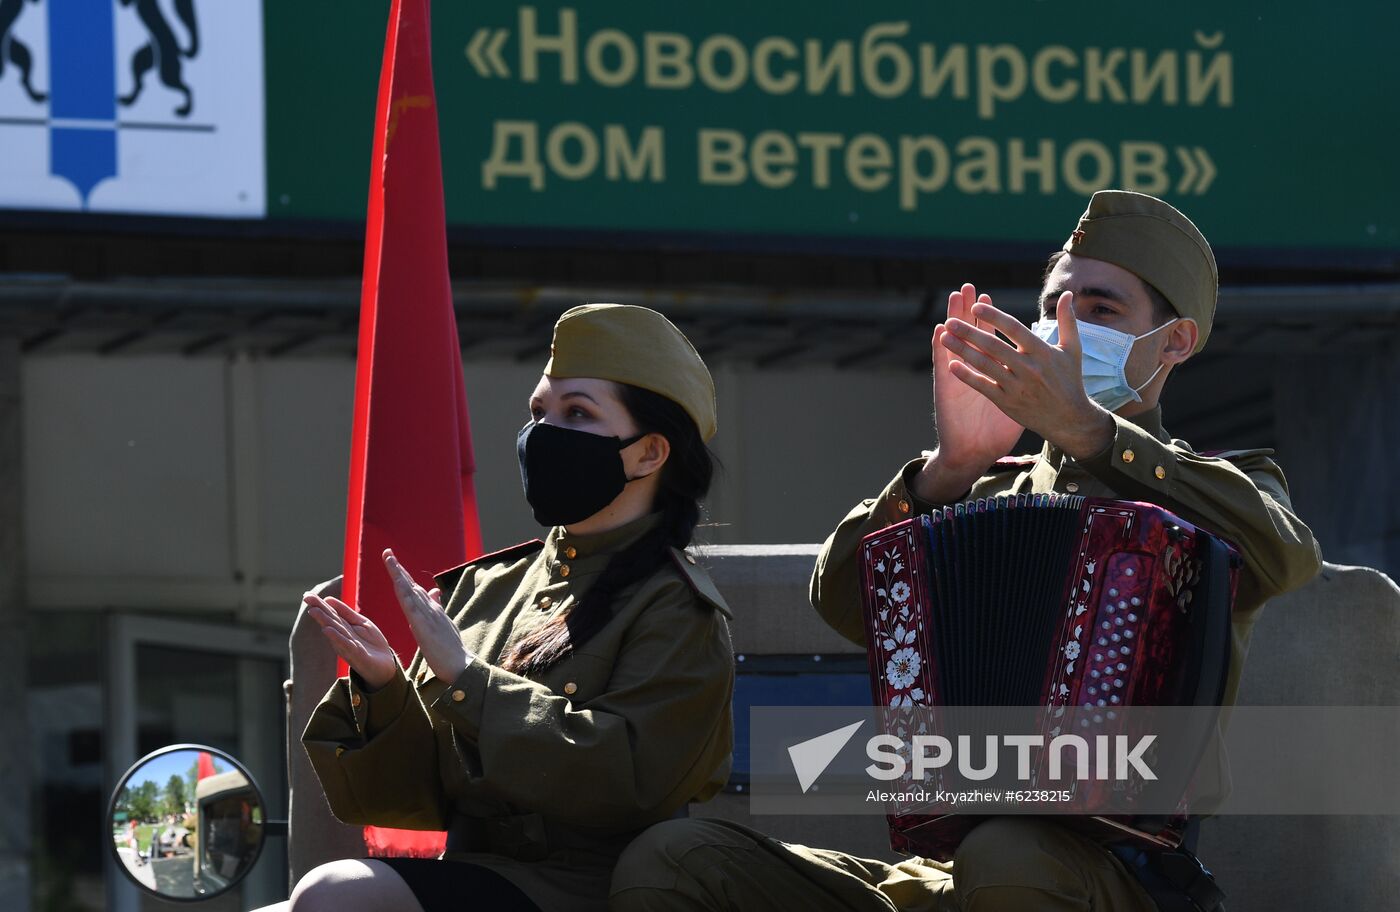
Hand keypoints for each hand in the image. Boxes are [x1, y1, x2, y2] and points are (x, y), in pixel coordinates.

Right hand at [304, 592, 398, 689]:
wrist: (385, 665)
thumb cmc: (371, 644)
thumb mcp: (361, 623)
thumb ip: (346, 612)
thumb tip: (328, 599)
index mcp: (343, 628)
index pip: (330, 613)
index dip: (319, 604)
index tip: (306, 595)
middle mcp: (342, 637)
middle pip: (330, 621)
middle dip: (319, 610)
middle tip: (307, 599)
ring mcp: (349, 646)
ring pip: (335, 631)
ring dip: (324, 621)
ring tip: (314, 611)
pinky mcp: (358, 655)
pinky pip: (346, 645)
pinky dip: (337, 637)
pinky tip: (327, 630)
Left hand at [383, 549, 472, 683]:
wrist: (460, 665)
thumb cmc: (452, 649)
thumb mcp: (444, 624)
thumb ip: (437, 607)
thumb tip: (434, 592)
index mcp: (432, 609)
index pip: (415, 589)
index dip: (403, 575)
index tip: (392, 562)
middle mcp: (430, 608)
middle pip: (411, 585)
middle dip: (398, 568)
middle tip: (387, 552)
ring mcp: (427, 616)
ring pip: (410, 591)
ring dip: (399, 574)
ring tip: (389, 560)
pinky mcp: (424, 626)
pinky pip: (412, 607)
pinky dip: (404, 594)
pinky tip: (397, 584)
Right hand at [914, 284, 1025, 501]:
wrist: (975, 450)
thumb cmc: (997, 428)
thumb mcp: (1016, 401)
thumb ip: (1027, 379)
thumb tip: (1044, 366)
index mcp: (991, 369)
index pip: (990, 336)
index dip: (990, 318)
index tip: (989, 298)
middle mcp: (971, 369)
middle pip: (970, 333)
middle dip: (969, 311)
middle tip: (967, 288)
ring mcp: (957, 378)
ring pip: (954, 344)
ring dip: (953, 322)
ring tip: (953, 299)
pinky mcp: (948, 389)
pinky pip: (944, 367)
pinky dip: (940, 349)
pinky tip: (938, 333)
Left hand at [939, 291, 1114, 460]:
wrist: (1068, 419)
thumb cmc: (1069, 380)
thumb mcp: (1072, 349)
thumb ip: (1067, 320)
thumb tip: (1066, 293)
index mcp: (1042, 352)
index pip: (1014, 329)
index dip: (994, 316)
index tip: (975, 306)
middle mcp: (1029, 368)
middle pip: (994, 346)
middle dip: (969, 332)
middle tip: (950, 320)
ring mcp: (1017, 386)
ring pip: (985, 365)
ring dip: (962, 350)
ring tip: (944, 337)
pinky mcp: (1007, 402)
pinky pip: (984, 386)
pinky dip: (967, 376)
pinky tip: (951, 365)